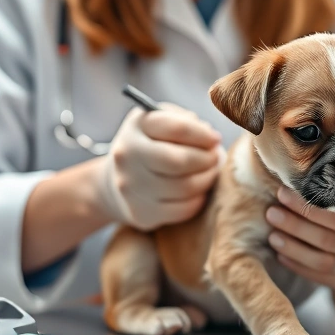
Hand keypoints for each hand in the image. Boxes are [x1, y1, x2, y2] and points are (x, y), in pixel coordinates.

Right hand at [96, 103, 221, 230]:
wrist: (119, 178)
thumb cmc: (153, 144)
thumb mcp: (164, 122)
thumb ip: (187, 122)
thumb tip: (211, 139)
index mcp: (137, 125)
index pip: (178, 128)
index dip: (204, 135)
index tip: (215, 139)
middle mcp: (128, 155)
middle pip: (179, 161)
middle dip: (206, 159)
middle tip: (215, 157)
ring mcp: (131, 186)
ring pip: (184, 187)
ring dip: (206, 180)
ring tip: (210, 173)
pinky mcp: (140, 212)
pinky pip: (182, 209)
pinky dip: (198, 200)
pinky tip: (198, 191)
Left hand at [265, 187, 334, 293]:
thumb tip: (295, 171)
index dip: (307, 205)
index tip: (281, 193)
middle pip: (331, 237)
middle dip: (295, 225)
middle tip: (271, 213)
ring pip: (325, 261)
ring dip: (293, 248)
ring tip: (273, 235)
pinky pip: (323, 277)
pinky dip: (299, 266)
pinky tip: (281, 255)